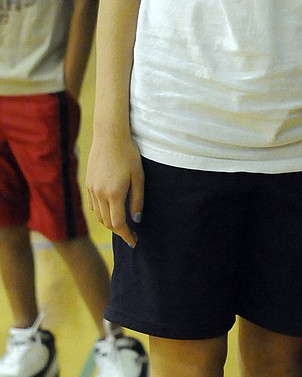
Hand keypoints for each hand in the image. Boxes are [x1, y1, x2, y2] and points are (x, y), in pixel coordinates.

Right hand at [86, 132, 144, 247]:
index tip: (134, 241)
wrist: (109, 135)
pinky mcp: (88, 183)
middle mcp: (100, 194)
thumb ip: (137, 199)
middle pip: (107, 222)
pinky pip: (93, 205)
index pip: (118, 224)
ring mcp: (91, 189)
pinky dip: (102, 212)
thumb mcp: (139, 176)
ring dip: (110, 222)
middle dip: (120, 231)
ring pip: (99, 215)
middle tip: (131, 233)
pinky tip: (111, 210)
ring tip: (123, 223)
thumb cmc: (128, 154)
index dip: (126, 236)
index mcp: (114, 193)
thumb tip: (136, 219)